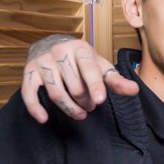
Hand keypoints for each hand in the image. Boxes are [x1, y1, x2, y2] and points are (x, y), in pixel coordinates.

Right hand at [21, 35, 138, 122]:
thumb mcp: (99, 65)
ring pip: (56, 93)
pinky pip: (29, 93)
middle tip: (90, 107)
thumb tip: (134, 90)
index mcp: (80, 48)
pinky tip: (44, 118)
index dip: (94, 85)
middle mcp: (60, 52)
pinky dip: (35, 108)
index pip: (89, 68)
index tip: (99, 101)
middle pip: (74, 86)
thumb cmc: (79, 59)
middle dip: (85, 101)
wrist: (50, 44)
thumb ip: (115, 79)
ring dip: (69, 108)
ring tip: (79, 114)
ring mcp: (42, 62)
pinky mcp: (28, 72)